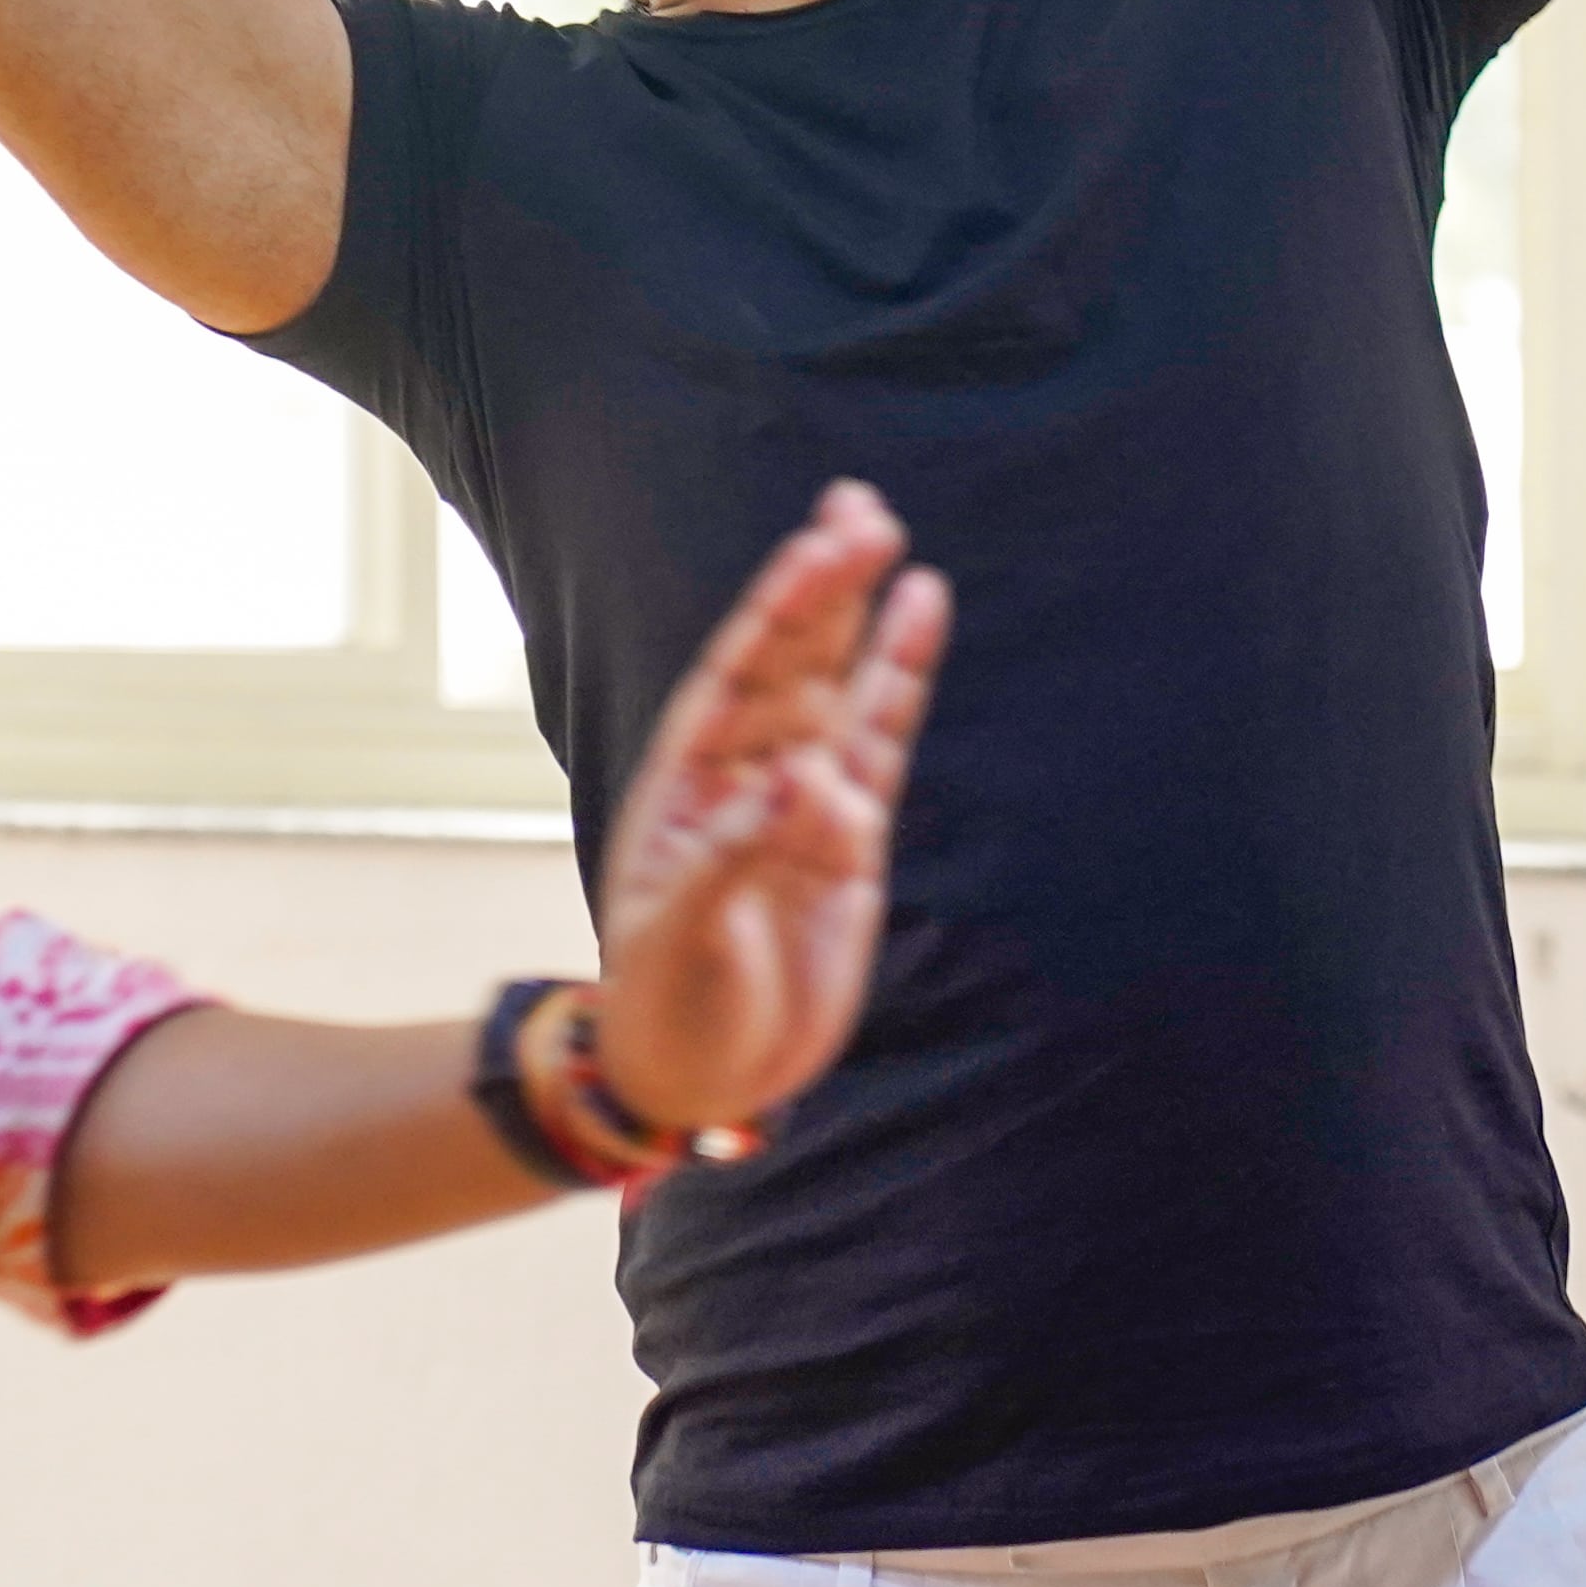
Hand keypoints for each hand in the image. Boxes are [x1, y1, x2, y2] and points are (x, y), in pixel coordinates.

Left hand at [588, 484, 948, 1138]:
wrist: (701, 1075)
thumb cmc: (667, 1003)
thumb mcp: (684, 934)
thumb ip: (742, 852)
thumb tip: (809, 777)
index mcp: (689, 780)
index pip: (740, 676)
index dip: (779, 612)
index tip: (818, 549)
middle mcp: (747, 773)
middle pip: (794, 663)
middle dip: (824, 590)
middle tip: (861, 511)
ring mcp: (803, 802)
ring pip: (841, 692)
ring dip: (866, 622)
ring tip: (892, 542)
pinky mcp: (851, 843)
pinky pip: (882, 753)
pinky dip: (899, 690)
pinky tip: (918, 621)